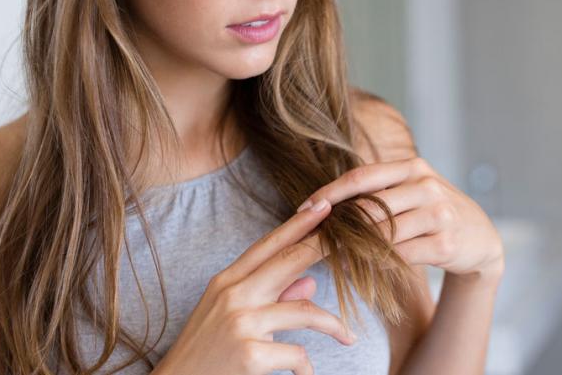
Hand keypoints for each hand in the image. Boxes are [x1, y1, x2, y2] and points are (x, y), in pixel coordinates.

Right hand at [158, 199, 356, 374]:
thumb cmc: (205, 354)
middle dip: (325, 245)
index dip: (298, 223)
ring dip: (333, 325)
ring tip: (348, 336)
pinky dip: (306, 366)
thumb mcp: (231, 318)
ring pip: (305, 309)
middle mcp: (232, 295)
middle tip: (356, 238)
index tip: (323, 204)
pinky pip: (297, 353)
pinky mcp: (250, 354)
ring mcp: (240, 322)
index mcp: (226, 282)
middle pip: (289, 260)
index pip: (268, 244)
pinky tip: (305, 374)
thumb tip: (310, 282)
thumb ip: (271, 298)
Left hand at [296, 157, 504, 283]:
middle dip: (338, 225)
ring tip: (329, 257)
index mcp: (412, 168)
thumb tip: (326, 203)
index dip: (330, 193)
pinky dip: (375, 264)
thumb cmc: (434, 213)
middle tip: (312, 239)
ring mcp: (439, 214)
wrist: (480, 238)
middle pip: (370, 206)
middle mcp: (426, 186)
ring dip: (353, 248)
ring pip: (383, 233)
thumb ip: (378, 191)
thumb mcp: (412, 190)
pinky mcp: (445, 243)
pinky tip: (358, 269)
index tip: (304, 208)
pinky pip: (400, 255)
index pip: (361, 176)